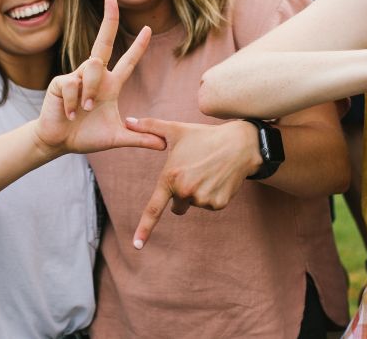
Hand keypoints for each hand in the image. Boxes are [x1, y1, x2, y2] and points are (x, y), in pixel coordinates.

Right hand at [34, 0, 165, 155]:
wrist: (58, 143)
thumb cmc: (85, 137)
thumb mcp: (117, 138)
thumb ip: (140, 138)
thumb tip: (165, 144)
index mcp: (109, 85)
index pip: (127, 62)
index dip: (138, 47)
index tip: (148, 30)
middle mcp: (93, 75)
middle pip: (103, 42)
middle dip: (109, 20)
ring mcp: (75, 76)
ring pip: (91, 68)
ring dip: (90, 92)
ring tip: (85, 110)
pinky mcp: (60, 82)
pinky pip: (73, 85)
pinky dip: (74, 103)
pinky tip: (70, 113)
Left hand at [125, 118, 258, 248]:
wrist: (239, 144)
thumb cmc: (203, 136)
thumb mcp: (176, 130)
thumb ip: (148, 127)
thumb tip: (127, 121)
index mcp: (171, 177)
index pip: (154, 209)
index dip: (144, 229)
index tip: (137, 245)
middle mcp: (186, 191)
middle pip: (177, 206)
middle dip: (182, 194)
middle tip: (194, 172)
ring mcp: (203, 200)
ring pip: (193, 204)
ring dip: (198, 193)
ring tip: (208, 172)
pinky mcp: (218, 204)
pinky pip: (208, 205)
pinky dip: (212, 195)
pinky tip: (218, 178)